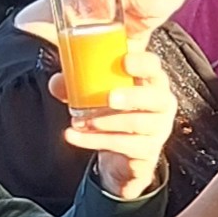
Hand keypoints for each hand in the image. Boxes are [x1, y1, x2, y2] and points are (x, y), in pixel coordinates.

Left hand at [66, 45, 177, 197]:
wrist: (122, 155)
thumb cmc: (113, 113)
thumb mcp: (96, 94)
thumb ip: (76, 84)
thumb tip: (57, 84)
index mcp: (150, 81)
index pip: (153, 66)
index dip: (143, 63)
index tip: (125, 61)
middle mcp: (160, 103)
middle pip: (156, 97)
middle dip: (132, 96)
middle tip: (110, 98)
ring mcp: (158, 129)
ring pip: (138, 124)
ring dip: (106, 121)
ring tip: (80, 121)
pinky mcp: (148, 151)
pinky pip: (124, 146)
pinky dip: (96, 141)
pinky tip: (75, 137)